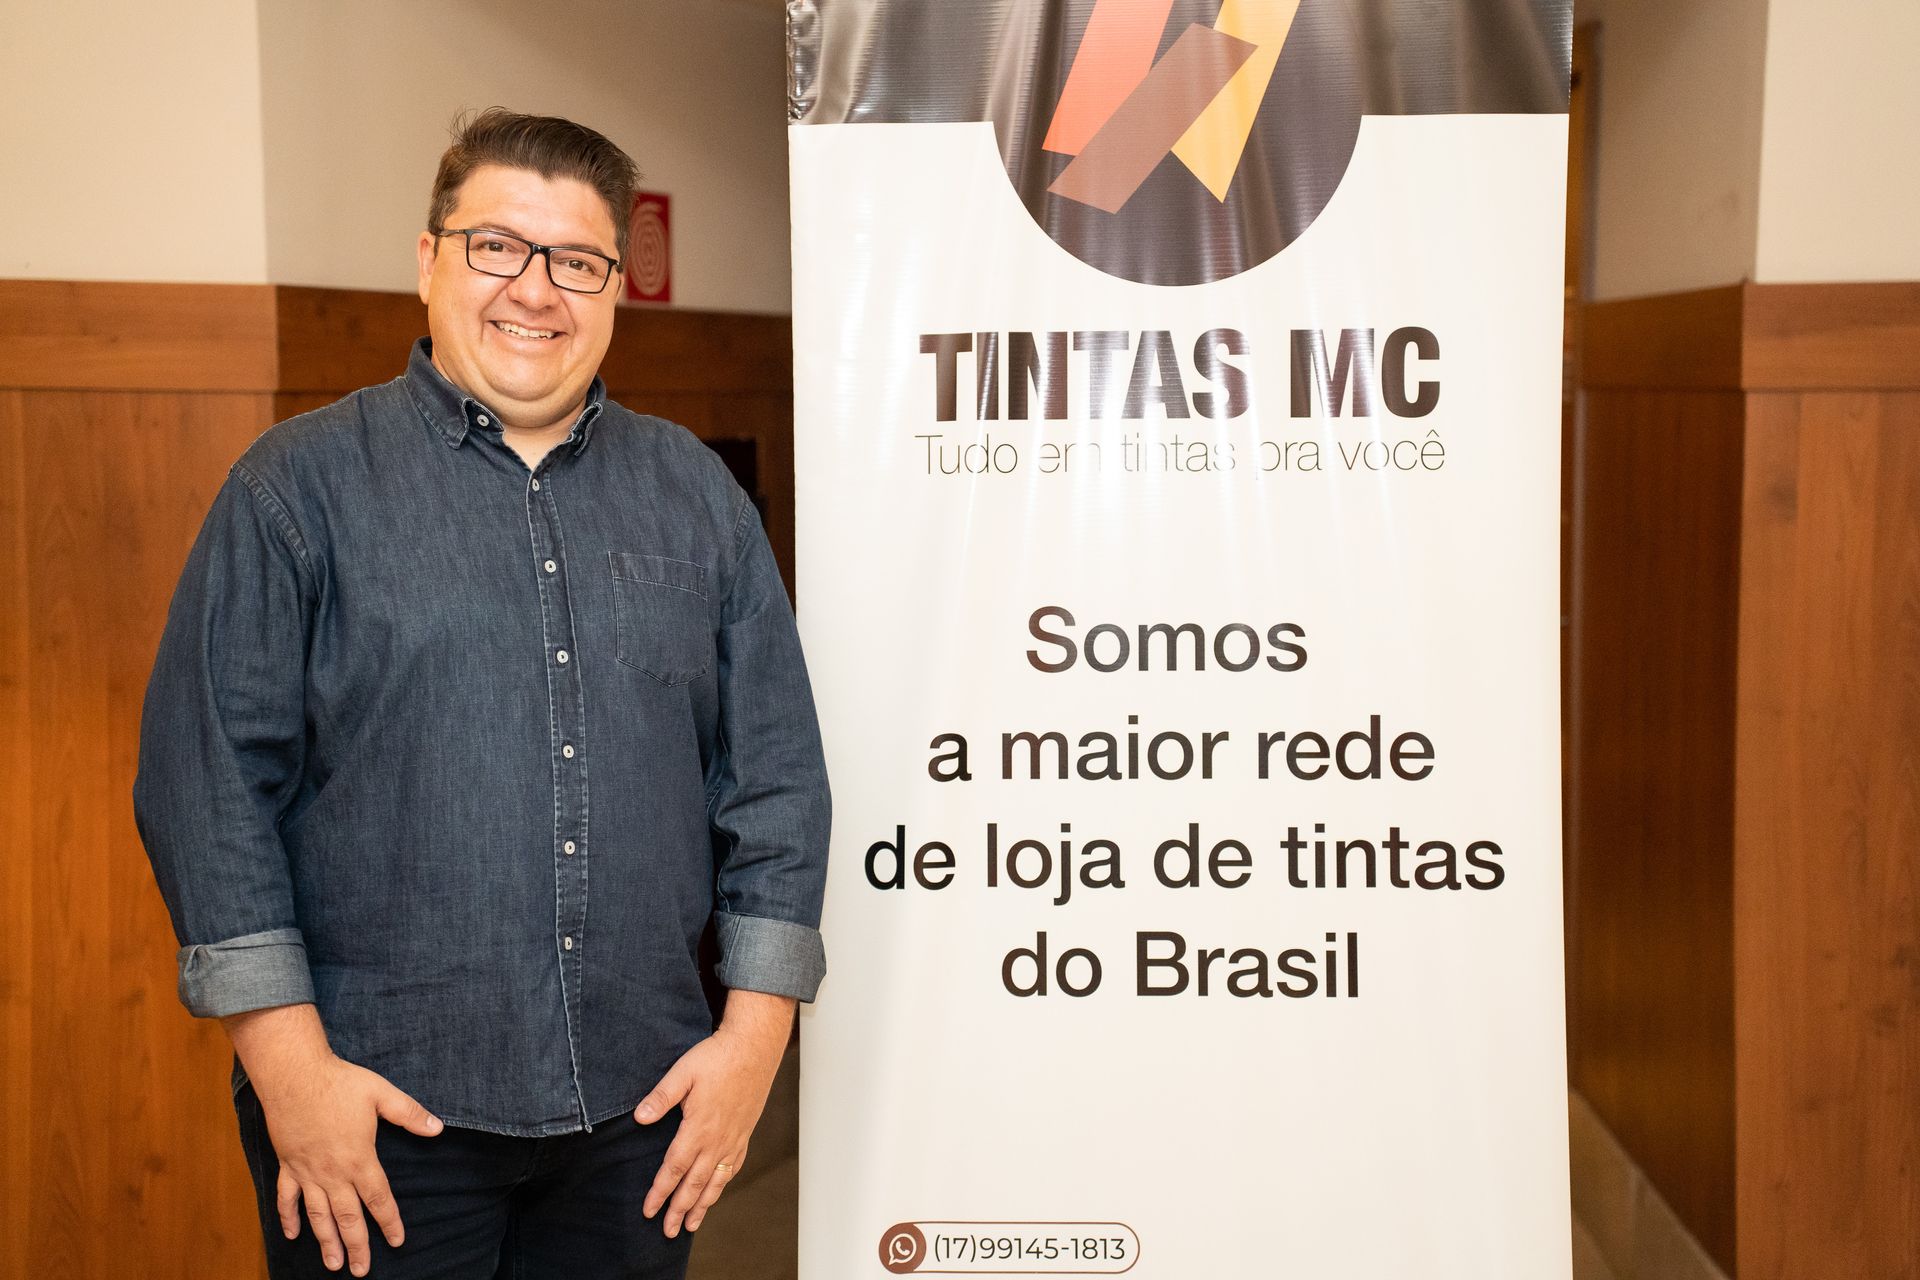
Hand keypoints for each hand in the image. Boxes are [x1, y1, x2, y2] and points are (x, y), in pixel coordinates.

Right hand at [227, 1006, 442, 1275]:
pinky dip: (288, 1218)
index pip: (378, 1198)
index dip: (389, 1221)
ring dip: (326, 1241)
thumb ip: (410, 1114)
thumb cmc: (340, 1083)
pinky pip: (287, 1198)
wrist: (294, 1075)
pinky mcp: (287, 1165)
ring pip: (317, 1215)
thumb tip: (438, 1128)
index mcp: (359, 1159)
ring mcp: (307, 1171)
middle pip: (347, 1217)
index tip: (397, 1241)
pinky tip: (291, 1236)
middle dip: (357, 1246)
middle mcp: (333, 1172)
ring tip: (332, 1264)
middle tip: (360, 1270)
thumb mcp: (382, 1094)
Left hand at [634, 990, 793, 1236]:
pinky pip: (733, 1166)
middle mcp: (716, 1139)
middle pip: (694, 1183)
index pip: (674, 1168)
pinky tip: (717, 1190)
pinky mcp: (745, 1132)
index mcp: (698, 1128)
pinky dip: (723, 1183)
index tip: (649, 1211)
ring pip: (716, 1180)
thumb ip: (660, 1097)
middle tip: (668, 1232)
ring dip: (702, 1204)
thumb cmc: (717, 1057)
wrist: (753, 1048)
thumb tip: (639, 1118)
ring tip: (692, 1224)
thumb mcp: (682, 1072)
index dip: (660, 1192)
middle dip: (680, 1209)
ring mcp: (733, 1138)